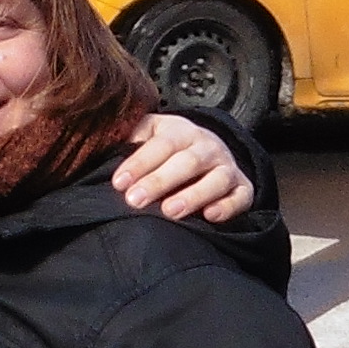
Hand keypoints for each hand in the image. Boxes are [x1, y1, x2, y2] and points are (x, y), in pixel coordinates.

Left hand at [117, 112, 254, 223]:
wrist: (209, 150)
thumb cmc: (170, 147)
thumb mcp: (150, 133)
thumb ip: (131, 138)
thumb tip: (105, 145)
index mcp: (181, 131)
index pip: (161, 144)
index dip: (139, 163)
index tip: (119, 183)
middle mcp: (207, 146)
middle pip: (186, 162)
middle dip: (160, 181)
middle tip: (135, 200)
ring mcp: (227, 167)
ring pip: (215, 180)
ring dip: (193, 196)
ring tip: (169, 211)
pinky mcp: (243, 188)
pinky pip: (240, 197)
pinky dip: (227, 207)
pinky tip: (210, 216)